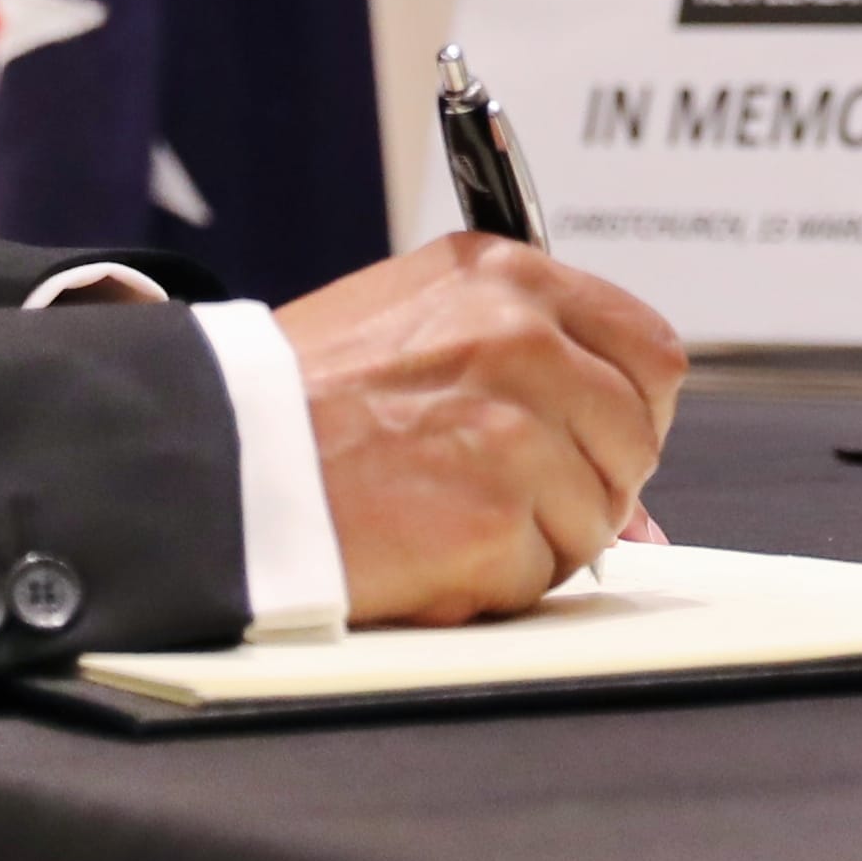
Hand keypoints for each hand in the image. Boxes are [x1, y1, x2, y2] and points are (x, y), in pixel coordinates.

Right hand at [277, 233, 687, 624]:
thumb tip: (632, 494)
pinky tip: (424, 548)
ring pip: (597, 516)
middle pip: (634, 439)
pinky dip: (491, 582)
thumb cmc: (300, 400)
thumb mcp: (417, 329)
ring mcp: (513, 430)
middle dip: (589, 483)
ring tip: (442, 513)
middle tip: (504, 494)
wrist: (213, 459)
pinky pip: (541, 574)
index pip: (649, 350)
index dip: (629, 411)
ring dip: (535, 538)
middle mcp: (521, 339)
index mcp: (507, 278)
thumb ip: (529, 373)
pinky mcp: (493, 518)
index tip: (594, 440)